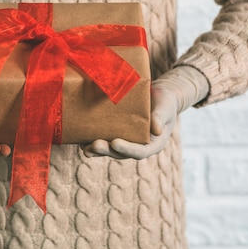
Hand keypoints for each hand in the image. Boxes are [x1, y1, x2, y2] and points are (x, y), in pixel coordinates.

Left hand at [82, 66, 208, 159]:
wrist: (159, 96)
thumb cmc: (165, 101)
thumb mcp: (166, 107)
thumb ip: (161, 117)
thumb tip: (157, 131)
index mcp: (154, 144)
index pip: (140, 151)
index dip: (127, 149)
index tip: (115, 143)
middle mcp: (139, 146)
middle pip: (122, 153)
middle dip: (107, 150)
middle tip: (94, 144)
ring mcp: (128, 142)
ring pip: (111, 150)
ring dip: (98, 150)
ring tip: (85, 148)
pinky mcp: (118, 134)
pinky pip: (106, 141)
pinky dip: (93, 142)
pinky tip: (81, 141)